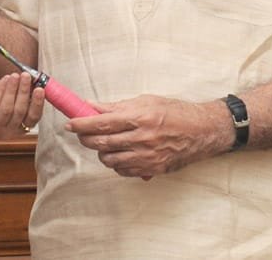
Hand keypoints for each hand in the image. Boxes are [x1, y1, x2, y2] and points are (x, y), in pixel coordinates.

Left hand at [0, 73, 44, 138]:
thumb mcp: (13, 94)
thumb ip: (25, 91)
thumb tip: (37, 82)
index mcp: (21, 127)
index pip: (33, 118)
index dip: (37, 104)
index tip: (40, 89)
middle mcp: (9, 132)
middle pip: (20, 112)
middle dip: (24, 92)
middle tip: (26, 76)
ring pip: (7, 108)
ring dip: (12, 89)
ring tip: (14, 75)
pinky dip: (0, 90)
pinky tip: (4, 79)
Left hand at [65, 94, 231, 177]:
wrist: (202, 131)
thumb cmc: (174, 111)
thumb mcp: (145, 101)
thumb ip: (116, 106)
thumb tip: (91, 106)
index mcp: (139, 117)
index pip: (101, 123)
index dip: (81, 124)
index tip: (69, 123)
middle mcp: (142, 139)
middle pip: (101, 143)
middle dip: (85, 138)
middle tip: (81, 132)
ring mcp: (147, 157)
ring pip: (110, 159)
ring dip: (100, 151)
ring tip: (103, 142)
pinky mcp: (152, 169)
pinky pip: (124, 170)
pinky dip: (116, 162)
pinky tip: (119, 153)